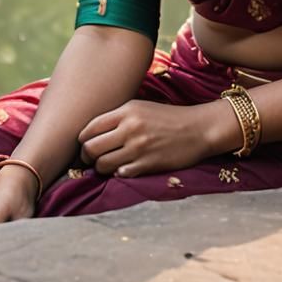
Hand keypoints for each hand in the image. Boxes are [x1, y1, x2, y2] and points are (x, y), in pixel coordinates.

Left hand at [77, 99, 232, 176]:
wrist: (199, 129)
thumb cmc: (168, 117)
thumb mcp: (141, 107)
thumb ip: (117, 117)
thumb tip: (91, 133)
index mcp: (126, 111)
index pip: (89, 128)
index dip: (83, 140)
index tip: (86, 145)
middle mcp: (130, 128)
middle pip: (91, 148)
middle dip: (87, 156)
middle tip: (92, 160)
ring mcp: (138, 147)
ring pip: (103, 164)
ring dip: (101, 168)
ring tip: (108, 166)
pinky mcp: (148, 164)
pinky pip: (121, 174)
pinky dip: (119, 174)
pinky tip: (125, 169)